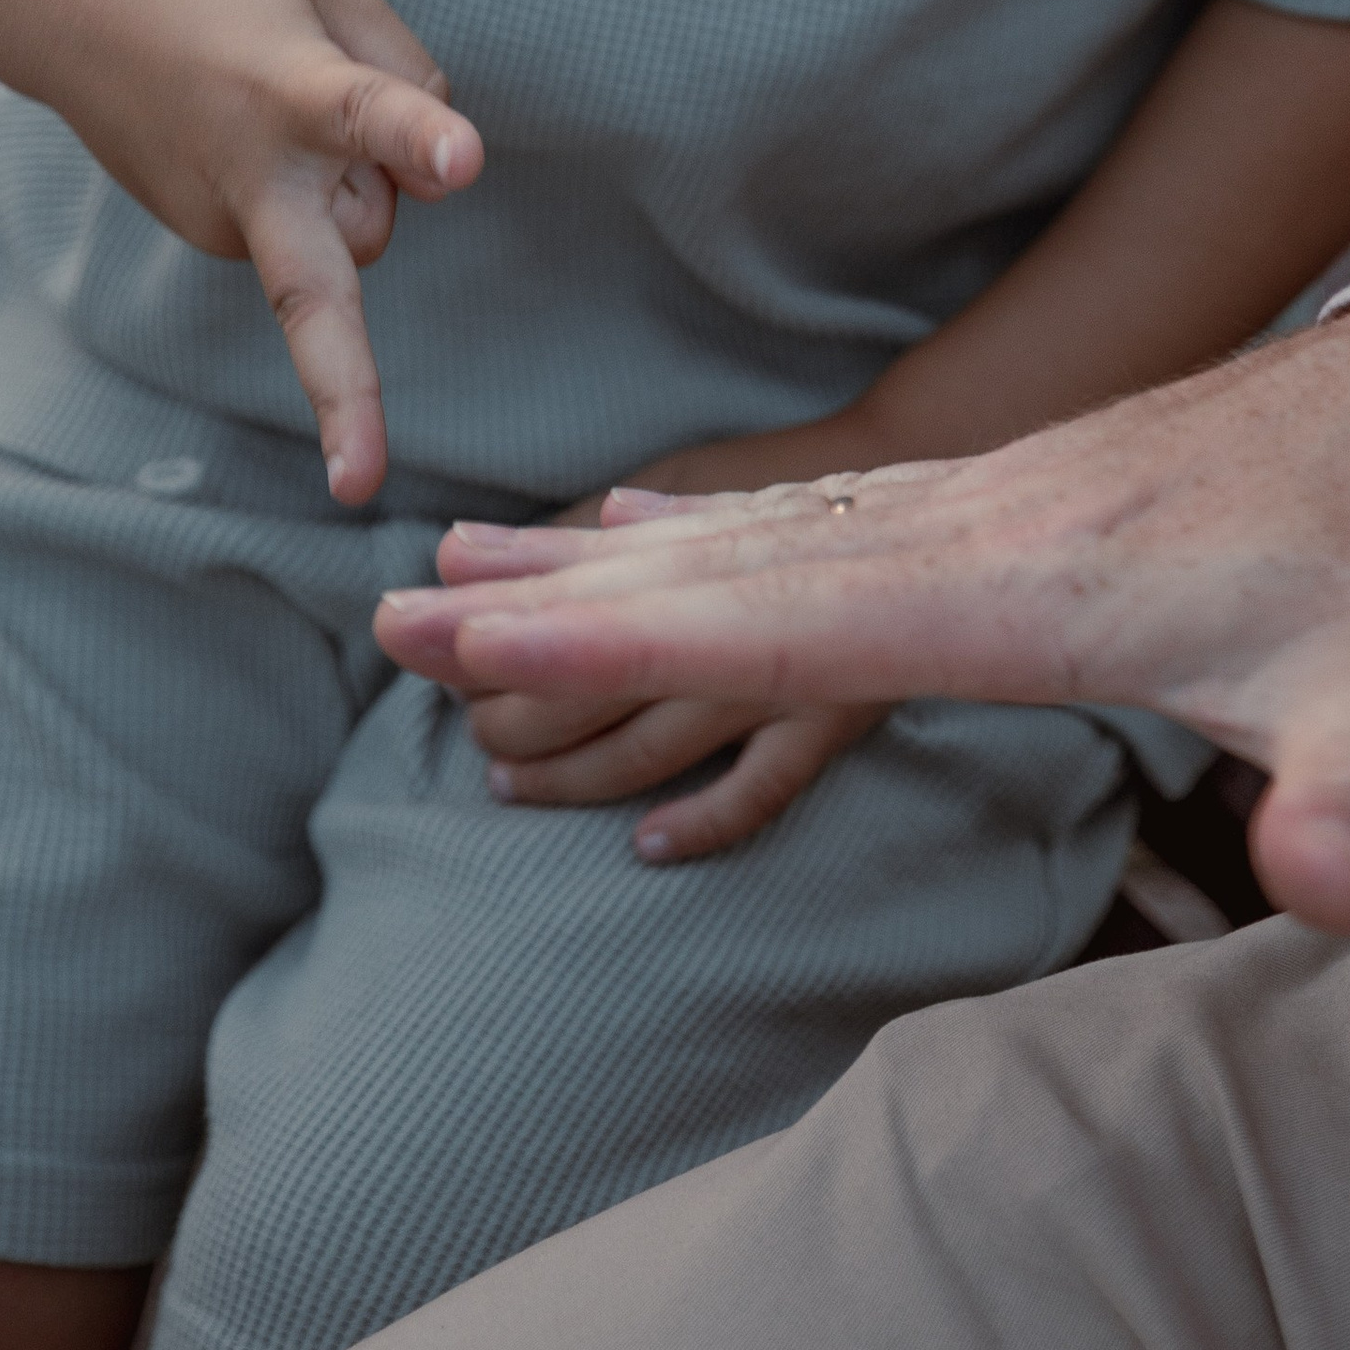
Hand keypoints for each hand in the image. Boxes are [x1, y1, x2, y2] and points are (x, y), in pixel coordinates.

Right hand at [36, 0, 481, 506]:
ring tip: (279, 88)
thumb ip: (405, 75)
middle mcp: (247, 175)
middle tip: (361, 487)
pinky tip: (248, 122)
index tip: (462, 164)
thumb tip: (439, 187)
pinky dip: (307, 184)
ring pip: (350, 230)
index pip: (364, 113)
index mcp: (288, 86)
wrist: (67, 1)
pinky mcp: (204, 239)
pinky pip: (309, 227)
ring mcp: (217, 222)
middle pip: (314, 293)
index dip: (415, 137)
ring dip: (350, 181)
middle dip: (344, 394)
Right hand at [379, 305, 1349, 929]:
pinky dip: (700, 526)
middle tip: (396, 614)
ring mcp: (984, 498)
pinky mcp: (1007, 493)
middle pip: (728, 572)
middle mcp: (977, 525)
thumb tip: (1329, 899)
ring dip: (605, 560)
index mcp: (1033, 582)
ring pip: (753, 534)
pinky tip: (638, 523)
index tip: (479, 648)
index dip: (624, 647)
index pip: (789, 626)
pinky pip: (809, 512)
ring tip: (467, 565)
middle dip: (559, 607)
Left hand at [417, 416, 897, 862]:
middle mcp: (723, 609)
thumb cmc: (807, 516)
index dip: (476, 609)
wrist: (951, 519)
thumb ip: (590, 534)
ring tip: (503, 779)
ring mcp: (778, 670)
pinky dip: (699, 819)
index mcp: (687, 551)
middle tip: (451, 714)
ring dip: (571, 765)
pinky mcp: (834, 720)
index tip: (397, 623)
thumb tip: (467, 548)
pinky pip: (761, 786)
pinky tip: (643, 846)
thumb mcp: (702, 504)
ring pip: (651, 733)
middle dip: (504, 691)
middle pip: (588, 666)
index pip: (559, 583)